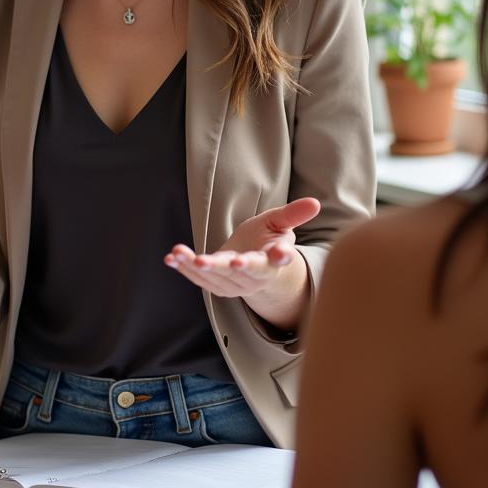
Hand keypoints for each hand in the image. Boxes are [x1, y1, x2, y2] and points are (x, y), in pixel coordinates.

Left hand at [164, 198, 319, 327]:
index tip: (278, 254)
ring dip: (195, 267)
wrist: (257, 264)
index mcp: (273, 262)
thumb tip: (315, 202)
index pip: (276, 261)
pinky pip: (200, 279)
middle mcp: (254, 277)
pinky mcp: (217, 285)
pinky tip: (171, 258)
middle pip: (240, 273)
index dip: (278, 257)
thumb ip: (294, 214)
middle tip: (204, 261)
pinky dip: (184, 269)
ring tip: (179, 254)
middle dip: (222, 267)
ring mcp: (235, 284)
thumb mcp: (280, 223)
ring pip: (215, 278)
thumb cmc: (269, 239)